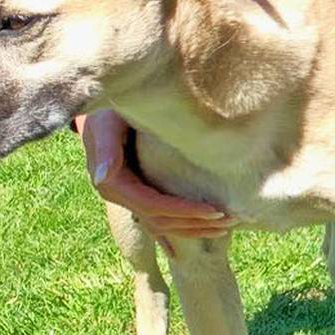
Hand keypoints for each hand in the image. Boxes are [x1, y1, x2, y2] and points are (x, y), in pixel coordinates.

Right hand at [77, 110, 236, 241]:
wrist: (105, 105)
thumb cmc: (110, 110)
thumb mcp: (106, 123)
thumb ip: (105, 148)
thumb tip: (103, 178)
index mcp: (113, 183)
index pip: (153, 206)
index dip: (184, 211)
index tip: (215, 211)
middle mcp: (120, 195)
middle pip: (161, 220)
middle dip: (196, 222)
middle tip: (232, 220)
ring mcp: (129, 196)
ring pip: (162, 224)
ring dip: (194, 228)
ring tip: (227, 226)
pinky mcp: (139, 192)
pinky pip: (161, 217)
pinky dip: (184, 225)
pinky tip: (206, 229)